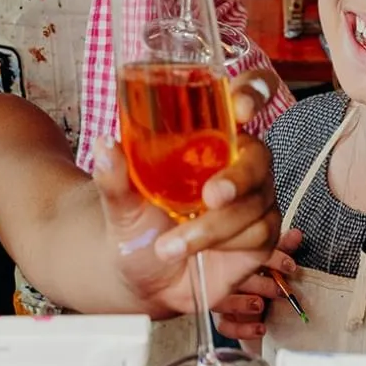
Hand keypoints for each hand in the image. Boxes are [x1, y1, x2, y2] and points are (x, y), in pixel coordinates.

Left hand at [91, 70, 280, 314]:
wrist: (144, 273)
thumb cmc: (139, 223)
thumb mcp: (120, 200)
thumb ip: (114, 175)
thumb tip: (104, 146)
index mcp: (208, 136)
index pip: (244, 97)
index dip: (253, 92)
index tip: (242, 106)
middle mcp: (237, 161)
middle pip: (259, 155)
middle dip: (238, 177)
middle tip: (210, 197)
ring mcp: (253, 196)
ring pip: (255, 202)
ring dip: (214, 227)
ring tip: (170, 246)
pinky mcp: (261, 232)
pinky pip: (260, 232)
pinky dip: (225, 244)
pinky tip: (196, 253)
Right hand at [212, 228, 301, 341]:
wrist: (245, 299)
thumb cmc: (256, 274)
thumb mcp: (269, 260)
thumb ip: (282, 248)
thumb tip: (297, 234)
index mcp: (235, 258)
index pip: (249, 253)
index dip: (271, 258)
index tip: (290, 266)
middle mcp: (226, 277)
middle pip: (234, 279)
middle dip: (259, 284)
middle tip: (278, 289)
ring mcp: (222, 298)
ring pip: (222, 301)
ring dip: (242, 304)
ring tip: (260, 305)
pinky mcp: (223, 319)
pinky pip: (225, 326)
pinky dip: (242, 329)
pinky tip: (260, 328)